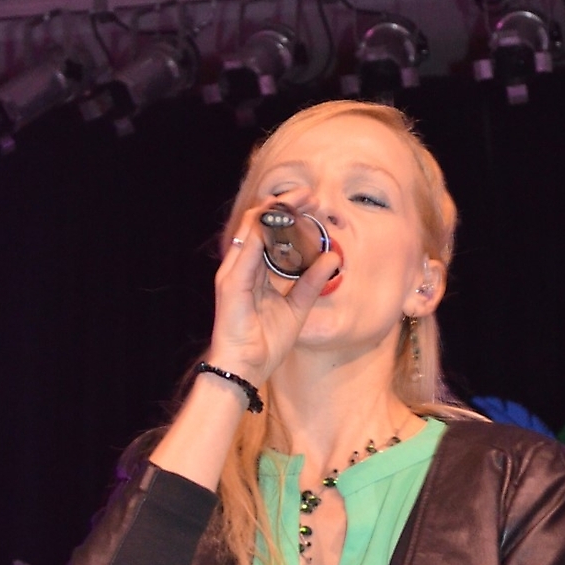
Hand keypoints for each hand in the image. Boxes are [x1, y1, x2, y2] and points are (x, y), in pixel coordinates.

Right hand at [207, 203, 339, 385]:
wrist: (244, 370)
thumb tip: (333, 257)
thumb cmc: (264, 344)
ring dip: (276, 211)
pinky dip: (264, 232)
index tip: (313, 204)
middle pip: (259, 224)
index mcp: (255, 272)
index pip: (269, 233)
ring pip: (252, 228)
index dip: (289, 215)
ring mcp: (233, 273)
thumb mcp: (297, 308)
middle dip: (284, 205)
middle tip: (310, 194)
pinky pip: (248, 249)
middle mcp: (241, 267)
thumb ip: (312, 282)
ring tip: (300, 199)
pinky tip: (282, 220)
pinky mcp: (231, 283)